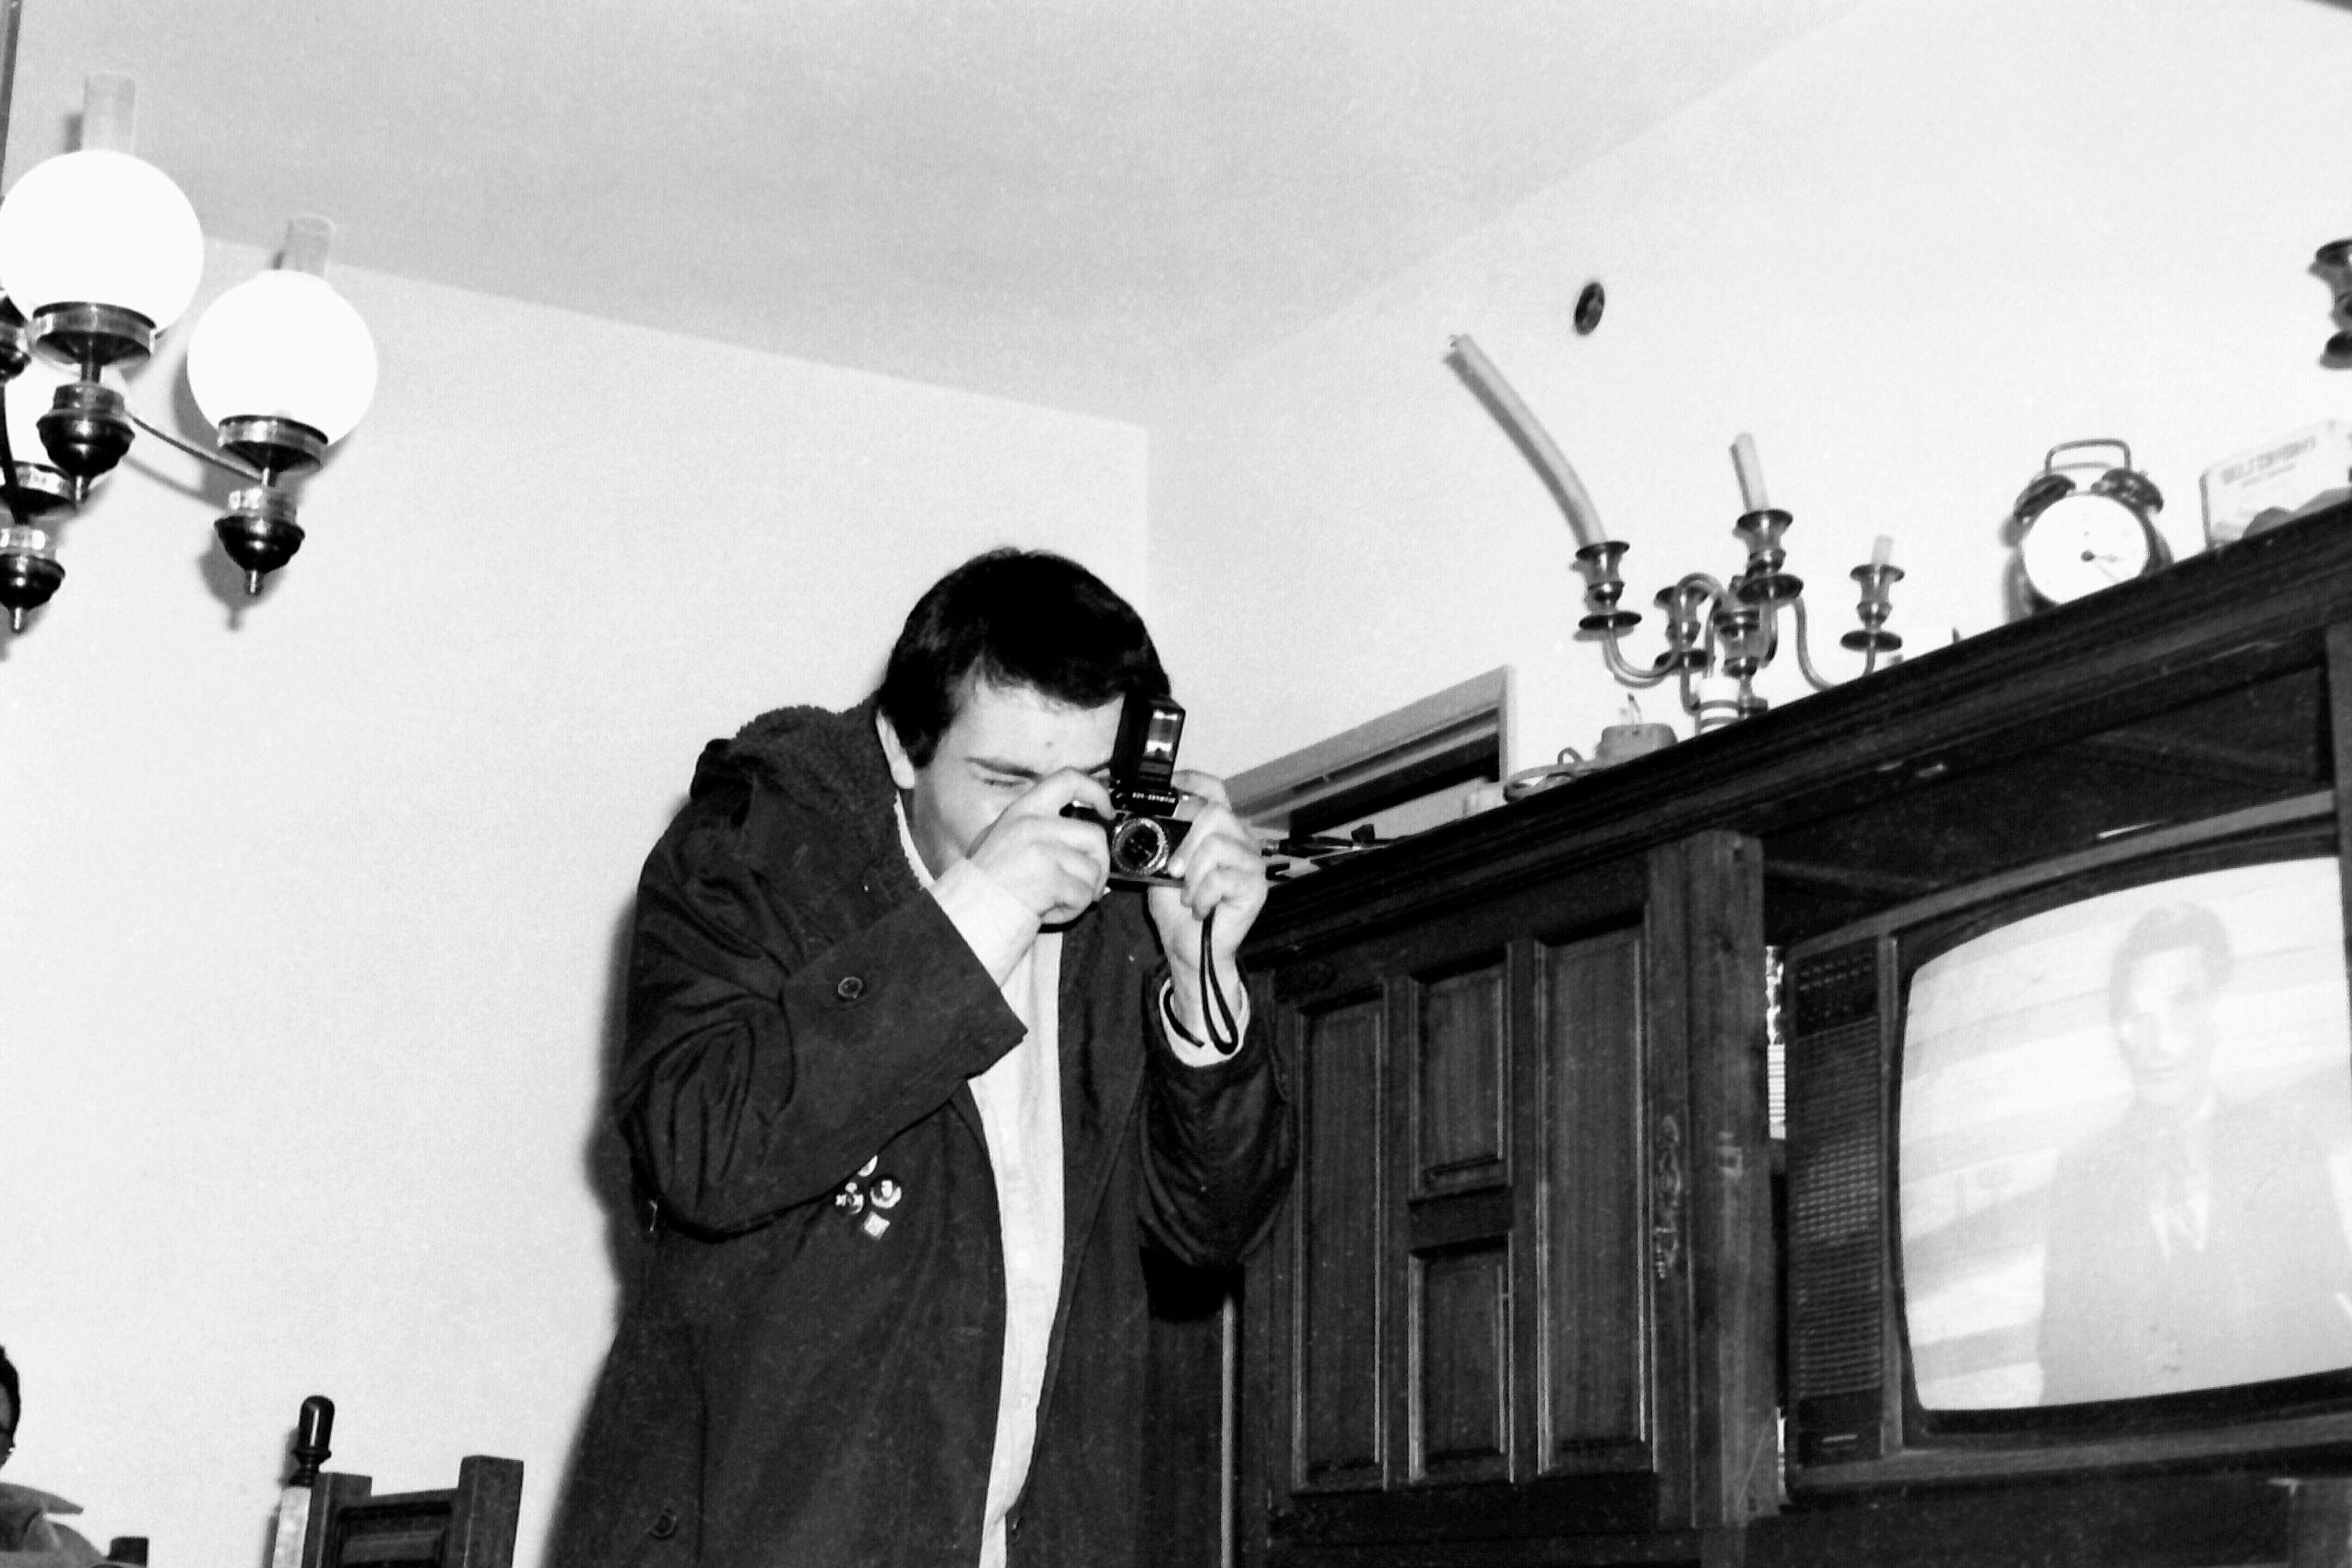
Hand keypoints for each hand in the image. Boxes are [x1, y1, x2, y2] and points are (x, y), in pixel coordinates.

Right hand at [966, 769, 1114, 925]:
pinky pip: (1082, 895)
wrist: (967, 911)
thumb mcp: (1002, 839)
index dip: (1096, 792)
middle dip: (1099, 864)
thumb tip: (1082, 847)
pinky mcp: (1051, 878)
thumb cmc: (983, 882)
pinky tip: (1048, 911)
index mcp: (1023, 810)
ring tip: (1055, 901)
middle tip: (1088, 883)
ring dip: (1081, 892)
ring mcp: (1043, 850)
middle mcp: (1034, 824)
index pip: (1068, 780)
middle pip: (1094, 835)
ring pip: (1092, 869)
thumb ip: (1040, 832)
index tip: (1106, 811)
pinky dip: (1072, 910)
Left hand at [1149, 771, 1266, 1039]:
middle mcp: (1241, 840)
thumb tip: (1144, 817)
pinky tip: (1201, 908)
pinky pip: (1222, 877)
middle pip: (1215, 814)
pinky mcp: (1256, 887)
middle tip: (1173, 871)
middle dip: (1186, 842)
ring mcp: (1252, 863)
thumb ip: (1162, 841)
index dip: (1194, 781)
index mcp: (1219, 830)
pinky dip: (1202, 895)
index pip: (1215, 790)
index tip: (1170, 786)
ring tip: (1189, 895)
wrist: (1188, 948)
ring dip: (1193, 875)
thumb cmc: (1178, 909)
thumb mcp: (1161, 866)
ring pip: (1217, 845)